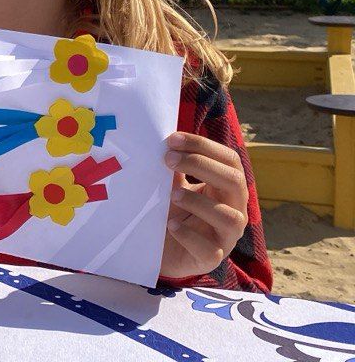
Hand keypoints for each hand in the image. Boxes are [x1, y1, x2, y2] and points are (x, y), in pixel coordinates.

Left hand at [159, 132, 248, 279]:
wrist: (162, 251)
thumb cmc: (173, 212)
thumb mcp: (174, 186)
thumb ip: (174, 168)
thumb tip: (164, 142)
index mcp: (227, 188)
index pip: (229, 160)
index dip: (204, 146)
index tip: (172, 139)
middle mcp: (234, 209)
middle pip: (235, 181)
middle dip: (202, 165)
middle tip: (168, 159)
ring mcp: (226, 236)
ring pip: (230, 217)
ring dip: (199, 202)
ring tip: (173, 195)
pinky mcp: (210, 258)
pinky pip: (208, 248)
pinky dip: (189, 235)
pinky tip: (170, 225)